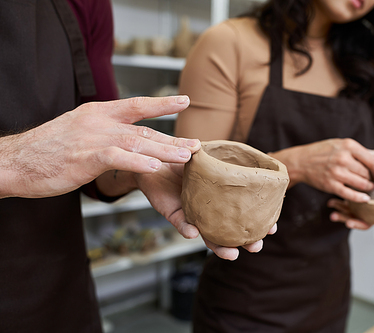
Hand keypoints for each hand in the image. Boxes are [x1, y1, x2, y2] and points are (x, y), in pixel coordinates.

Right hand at [0, 96, 198, 198]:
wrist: (15, 160)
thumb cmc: (48, 150)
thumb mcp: (79, 132)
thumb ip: (105, 133)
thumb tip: (126, 139)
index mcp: (98, 113)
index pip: (136, 105)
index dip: (162, 103)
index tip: (184, 100)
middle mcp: (99, 122)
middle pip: (144, 128)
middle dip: (172, 137)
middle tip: (196, 144)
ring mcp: (92, 138)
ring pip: (137, 141)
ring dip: (164, 149)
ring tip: (187, 155)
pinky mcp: (85, 157)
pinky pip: (117, 158)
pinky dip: (137, 162)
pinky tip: (155, 167)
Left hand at [135, 163, 276, 260]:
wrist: (153, 157)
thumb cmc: (181, 156)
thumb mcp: (203, 153)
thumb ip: (218, 154)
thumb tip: (243, 154)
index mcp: (221, 196)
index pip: (242, 212)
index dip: (257, 222)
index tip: (273, 228)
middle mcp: (209, 208)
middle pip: (229, 231)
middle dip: (243, 242)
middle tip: (257, 247)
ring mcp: (193, 213)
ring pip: (207, 234)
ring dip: (219, 246)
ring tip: (232, 254)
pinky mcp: (172, 212)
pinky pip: (181, 223)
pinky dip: (187, 229)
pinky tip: (194, 233)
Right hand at [274, 138, 373, 201]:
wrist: (301, 161)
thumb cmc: (322, 152)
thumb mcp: (341, 145)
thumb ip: (362, 150)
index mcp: (348, 146)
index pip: (372, 160)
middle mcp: (343, 158)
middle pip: (367, 173)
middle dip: (371, 179)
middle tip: (371, 181)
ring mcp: (337, 172)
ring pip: (361, 184)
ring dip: (367, 188)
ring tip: (367, 188)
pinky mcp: (331, 185)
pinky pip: (350, 194)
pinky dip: (360, 198)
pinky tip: (365, 199)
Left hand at [328, 174, 373, 231]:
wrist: (368, 180)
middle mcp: (372, 214)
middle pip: (367, 223)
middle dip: (358, 224)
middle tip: (350, 222)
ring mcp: (361, 212)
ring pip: (352, 218)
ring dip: (343, 217)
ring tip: (334, 214)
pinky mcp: (351, 209)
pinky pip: (344, 212)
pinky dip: (337, 209)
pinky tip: (331, 204)